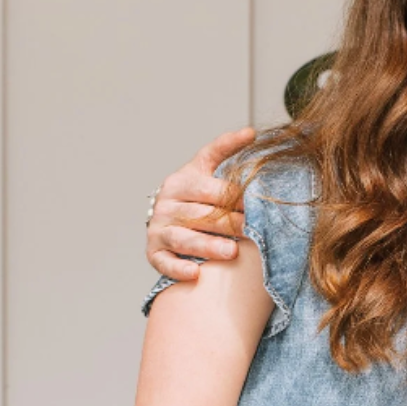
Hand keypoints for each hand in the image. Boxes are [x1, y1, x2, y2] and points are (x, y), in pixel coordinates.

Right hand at [147, 129, 253, 281]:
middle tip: (251, 229)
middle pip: (199, 215)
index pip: (207, 189)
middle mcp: (165, 205)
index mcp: (180, 181)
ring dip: (207, 246)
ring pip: (183, 239)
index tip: (253, 204)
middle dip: (226, 223)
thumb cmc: (193, 192)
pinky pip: (164, 262)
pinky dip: (177, 269)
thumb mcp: (205, 167)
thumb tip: (251, 131)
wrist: (167, 215)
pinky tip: (195, 274)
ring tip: (231, 252)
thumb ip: (225, 149)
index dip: (231, 196)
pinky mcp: (153, 252)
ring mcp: (158, 229)